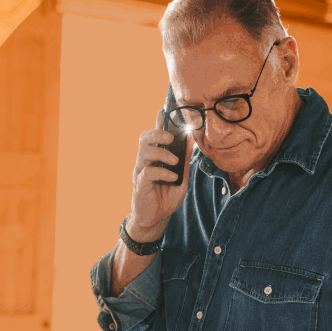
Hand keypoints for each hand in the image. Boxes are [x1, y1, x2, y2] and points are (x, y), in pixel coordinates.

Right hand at [127, 109, 193, 241]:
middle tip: (171, 138)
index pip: (154, 136)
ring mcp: (140, 172)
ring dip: (161, 153)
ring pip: (144, 152)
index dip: (158, 122)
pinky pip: (148, 172)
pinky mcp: (140, 184)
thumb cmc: (166, 197)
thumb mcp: (181, 177)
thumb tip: (192, 141)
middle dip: (157, 134)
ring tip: (174, 160)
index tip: (164, 110)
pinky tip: (172, 177)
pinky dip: (162, 172)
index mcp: (155, 158)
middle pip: (144, 139)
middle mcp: (145, 162)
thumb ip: (184, 160)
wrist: (157, 219)